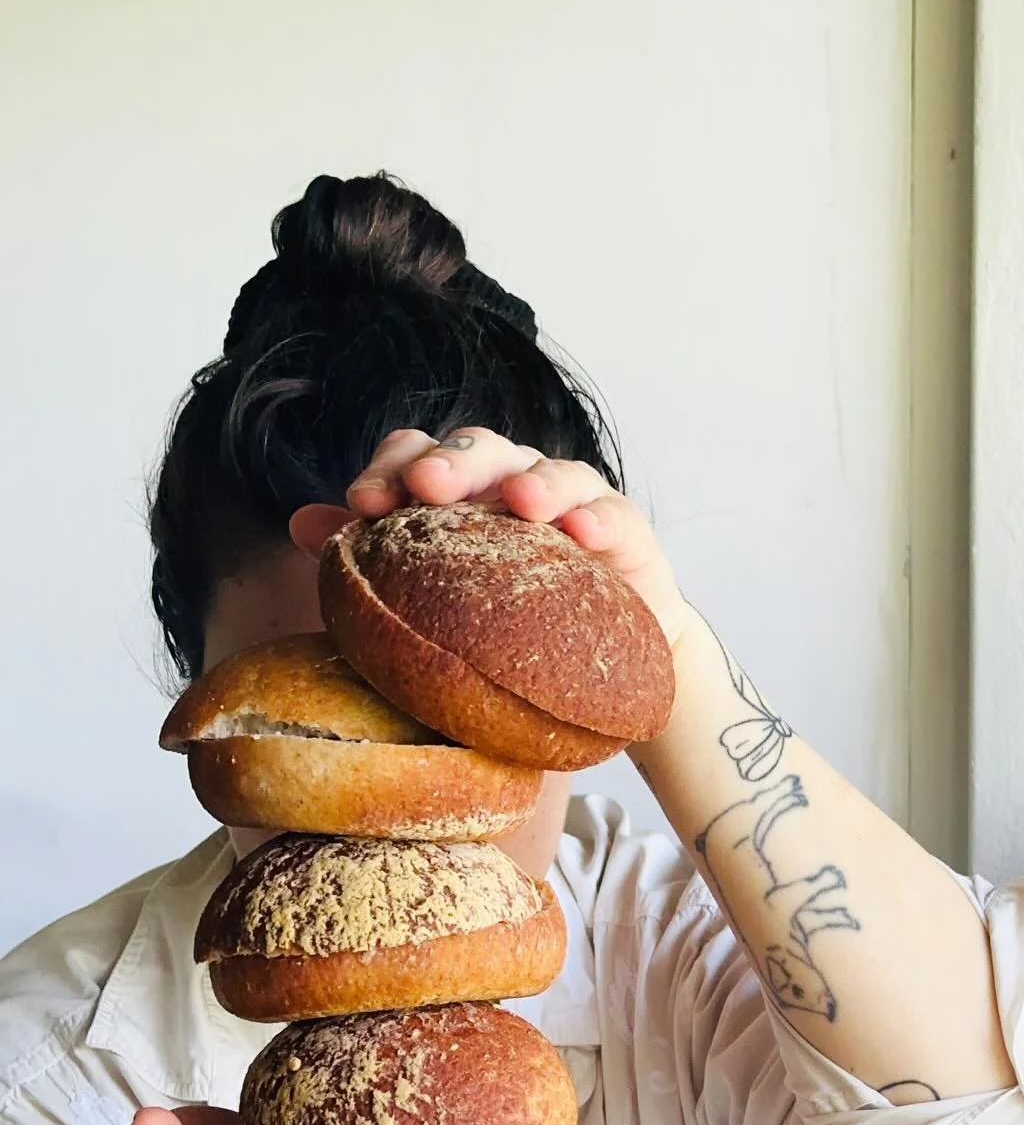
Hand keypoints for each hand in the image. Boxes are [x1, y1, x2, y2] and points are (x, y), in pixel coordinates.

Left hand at [341, 426, 694, 648]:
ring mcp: (570, 503)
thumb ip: (379, 564)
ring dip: (530, 479)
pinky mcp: (622, 530)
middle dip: (452, 461)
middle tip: (428, 486)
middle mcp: (511, 484)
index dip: (391, 467)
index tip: (362, 503)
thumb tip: (300, 524)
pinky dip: (595, 516)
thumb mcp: (439, 605)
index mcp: (461, 496)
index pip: (420, 455)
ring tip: (519, 501)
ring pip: (548, 469)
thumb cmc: (507, 634)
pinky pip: (611, 513)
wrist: (598, 676)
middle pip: (479, 448)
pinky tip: (582, 534)